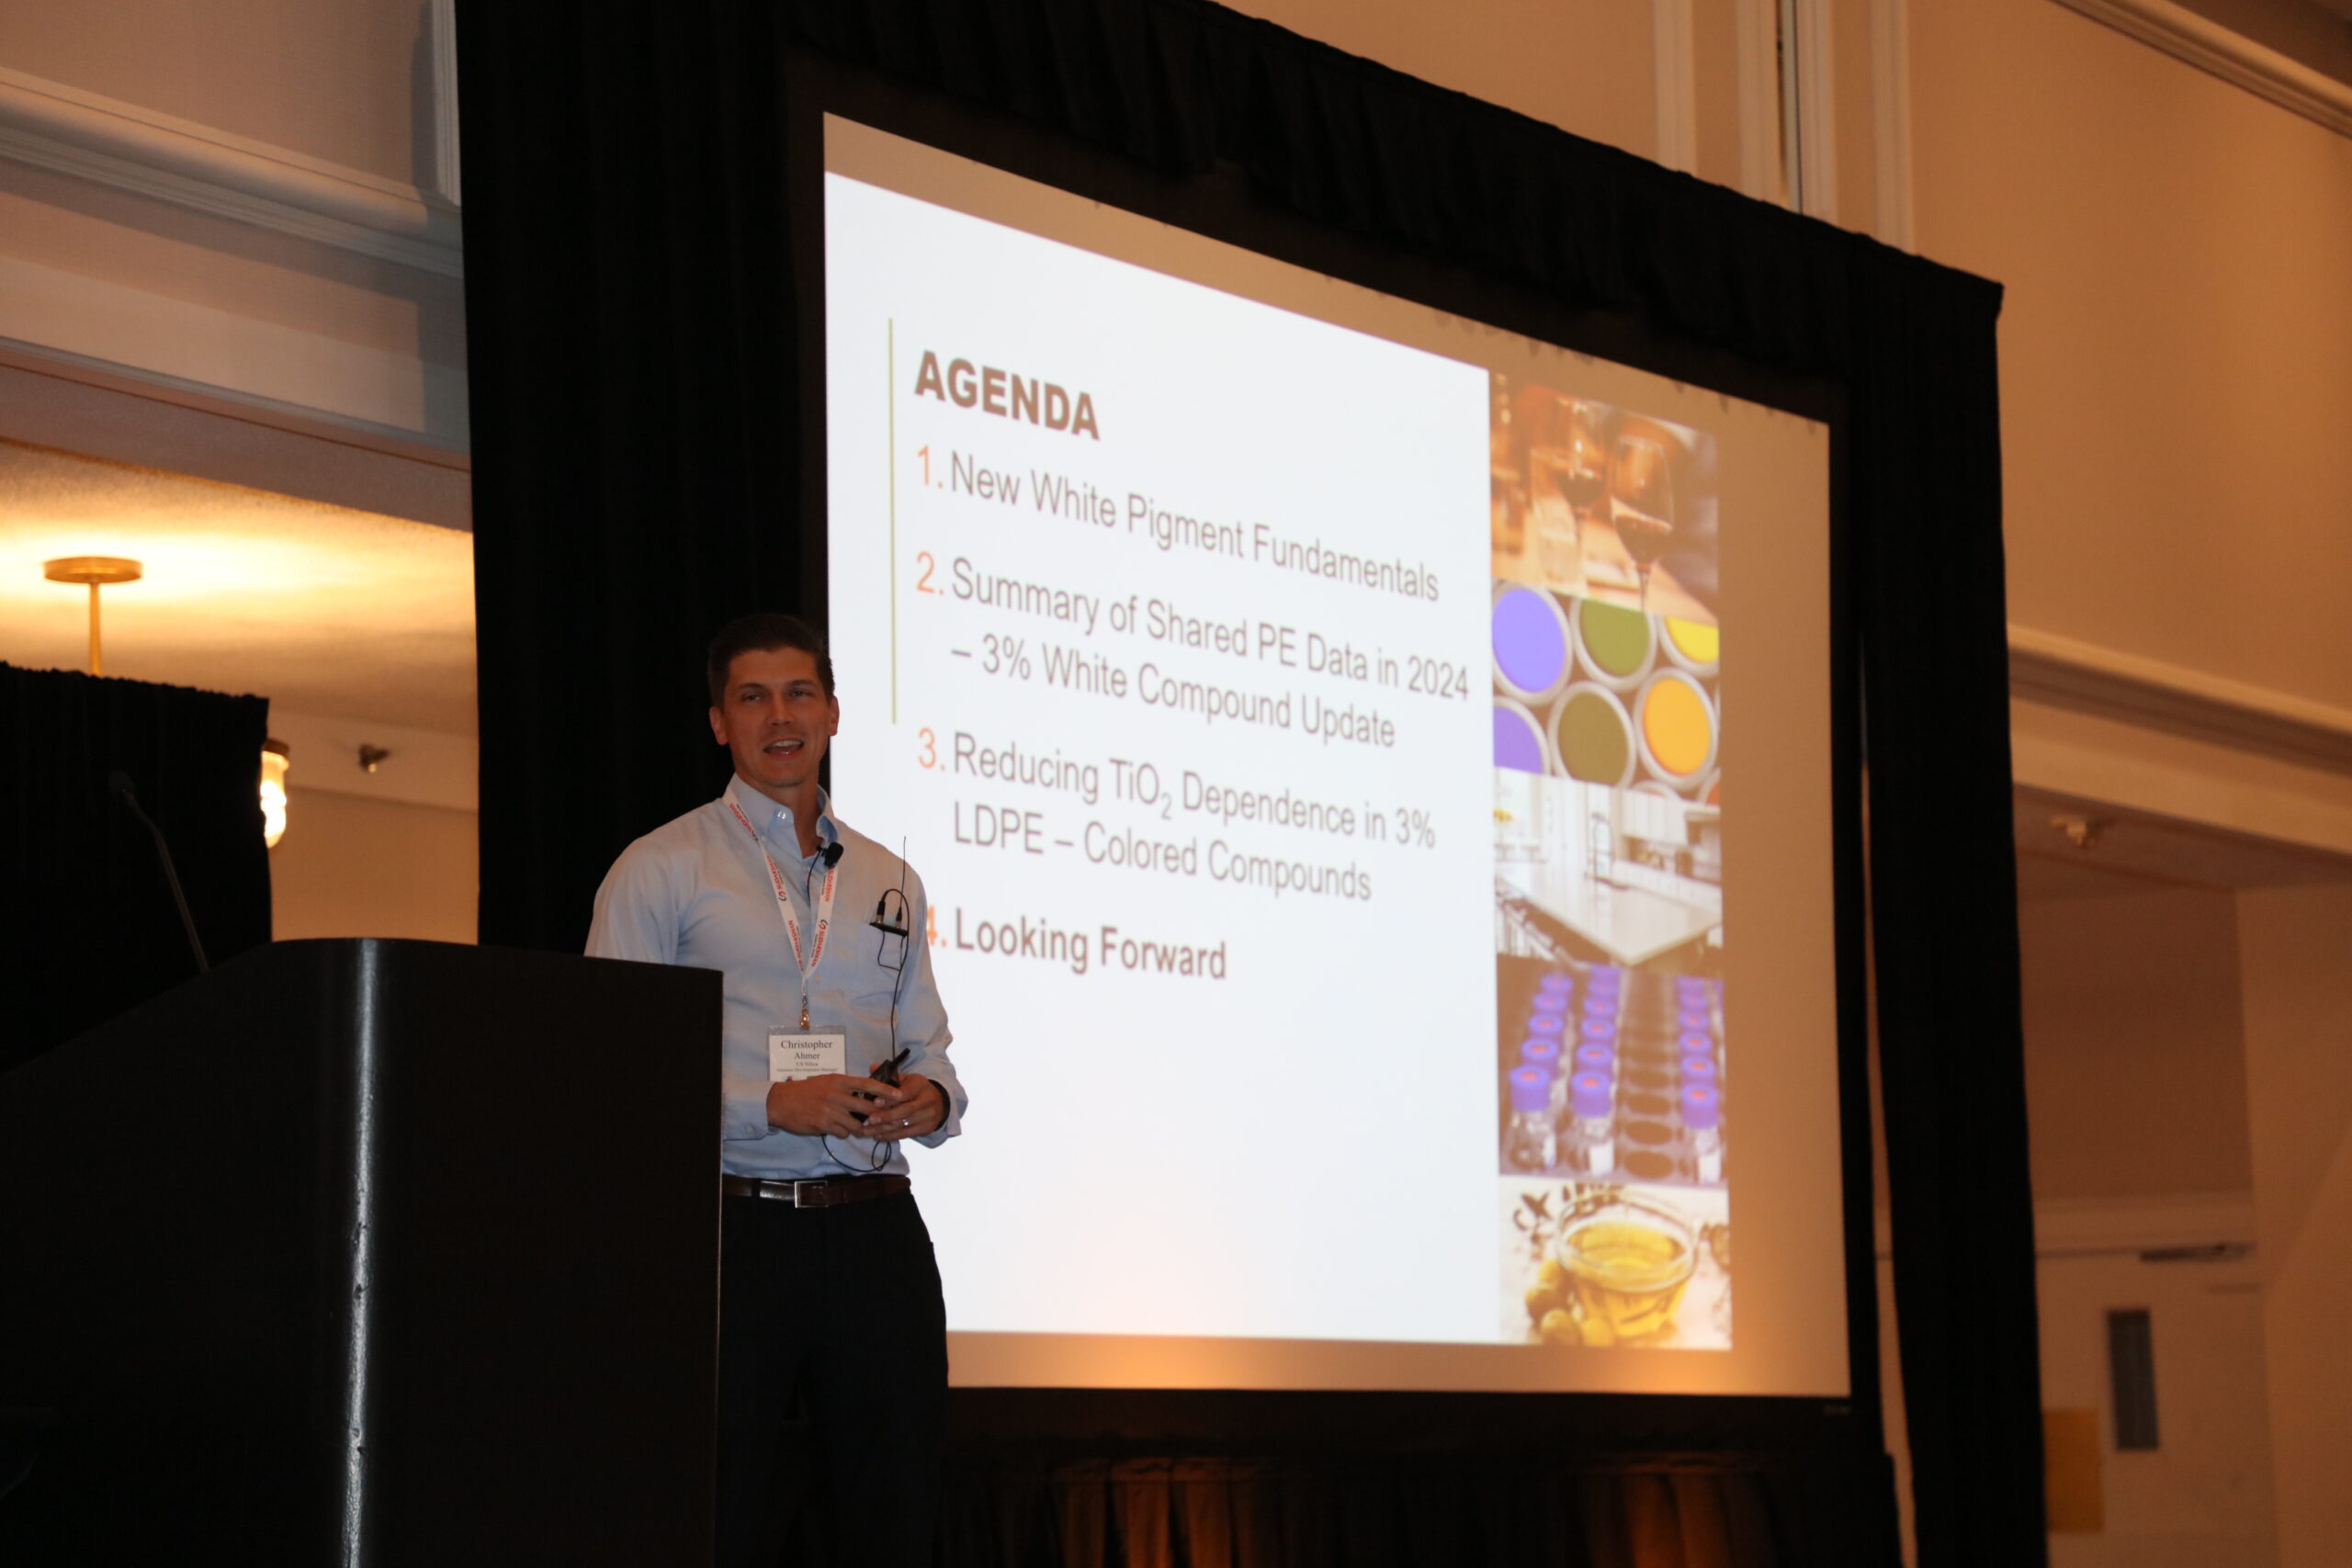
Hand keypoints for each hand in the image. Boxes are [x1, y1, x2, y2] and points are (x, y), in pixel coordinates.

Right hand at [766, 1074, 897, 1137]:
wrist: (781, 1102)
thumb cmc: (806, 1091)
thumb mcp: (827, 1082)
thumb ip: (846, 1088)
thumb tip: (866, 1095)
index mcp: (839, 1081)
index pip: (868, 1084)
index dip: (886, 1091)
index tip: (899, 1096)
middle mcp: (837, 1094)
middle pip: (867, 1108)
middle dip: (878, 1117)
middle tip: (886, 1121)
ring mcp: (830, 1110)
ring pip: (856, 1124)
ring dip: (859, 1128)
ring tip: (856, 1127)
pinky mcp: (823, 1124)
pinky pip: (842, 1132)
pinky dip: (842, 1132)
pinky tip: (835, 1128)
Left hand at [855, 1072, 945, 1142]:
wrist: (940, 1103)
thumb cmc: (917, 1090)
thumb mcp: (908, 1079)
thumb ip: (890, 1076)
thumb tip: (872, 1067)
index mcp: (920, 1085)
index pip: (906, 1092)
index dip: (890, 1098)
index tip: (875, 1102)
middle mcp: (926, 1101)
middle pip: (905, 1110)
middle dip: (886, 1116)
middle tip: (869, 1120)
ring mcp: (927, 1116)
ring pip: (903, 1125)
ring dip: (883, 1129)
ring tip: (867, 1131)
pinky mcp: (925, 1129)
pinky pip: (905, 1134)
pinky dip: (889, 1136)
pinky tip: (877, 1136)